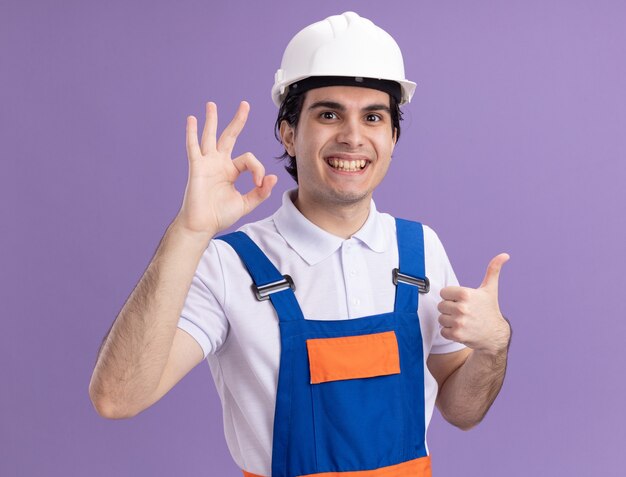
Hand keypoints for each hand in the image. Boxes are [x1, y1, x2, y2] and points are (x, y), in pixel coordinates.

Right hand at [174, 101, 277, 236]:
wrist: (202, 225)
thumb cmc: (220, 215)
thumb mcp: (246, 204)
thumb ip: (260, 192)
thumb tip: (272, 178)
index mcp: (231, 171)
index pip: (249, 159)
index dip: (258, 169)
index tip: (259, 184)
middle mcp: (219, 163)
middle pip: (230, 136)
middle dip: (238, 121)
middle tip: (244, 104)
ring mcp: (207, 163)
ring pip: (210, 137)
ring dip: (212, 120)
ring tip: (211, 105)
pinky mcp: (197, 167)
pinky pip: (194, 147)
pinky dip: (192, 133)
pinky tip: (192, 120)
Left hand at [437, 253, 510, 354]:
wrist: (495, 335)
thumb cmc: (490, 309)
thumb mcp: (490, 289)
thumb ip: (493, 270)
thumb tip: (504, 255)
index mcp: (465, 294)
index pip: (443, 293)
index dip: (452, 297)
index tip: (463, 301)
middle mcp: (462, 308)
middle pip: (441, 306)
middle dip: (450, 309)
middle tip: (464, 312)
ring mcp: (459, 322)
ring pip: (441, 319)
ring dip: (449, 321)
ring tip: (463, 321)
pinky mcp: (456, 335)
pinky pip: (442, 331)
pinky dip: (450, 332)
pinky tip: (461, 330)